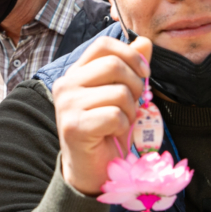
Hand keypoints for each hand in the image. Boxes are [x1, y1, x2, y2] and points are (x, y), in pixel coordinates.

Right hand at [52, 35, 152, 195]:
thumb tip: (144, 42)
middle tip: (134, 104)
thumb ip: (131, 68)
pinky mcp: (74, 126)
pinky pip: (115, 116)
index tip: (144, 73)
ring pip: (119, 92)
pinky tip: (113, 134)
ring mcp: (67, 105)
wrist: (90, 170)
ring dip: (130, 111)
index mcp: (76, 73)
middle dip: (136, 85)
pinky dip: (123, 127)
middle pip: (114, 65)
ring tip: (121, 123)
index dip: (130, 54)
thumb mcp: (122, 94)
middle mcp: (66, 85)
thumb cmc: (106, 131)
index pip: (104, 45)